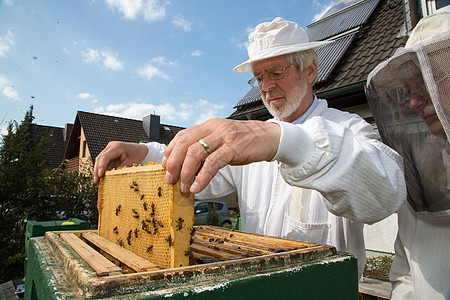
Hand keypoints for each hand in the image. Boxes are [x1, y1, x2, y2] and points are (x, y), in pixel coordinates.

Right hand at [93, 141, 147, 182]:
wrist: (140, 150)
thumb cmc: (137, 154)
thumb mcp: (130, 163)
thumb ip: (121, 169)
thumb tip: (112, 178)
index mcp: (117, 147)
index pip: (105, 156)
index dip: (101, 166)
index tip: (100, 175)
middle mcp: (111, 146)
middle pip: (100, 158)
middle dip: (97, 170)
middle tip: (96, 180)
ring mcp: (110, 149)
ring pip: (100, 160)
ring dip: (98, 170)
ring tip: (97, 180)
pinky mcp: (110, 153)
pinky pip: (104, 161)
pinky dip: (102, 168)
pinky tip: (100, 176)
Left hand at [162, 118, 279, 192]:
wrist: (270, 137)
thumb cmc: (245, 142)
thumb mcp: (222, 141)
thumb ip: (206, 150)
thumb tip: (188, 167)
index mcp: (209, 125)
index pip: (182, 135)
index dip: (170, 151)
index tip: (165, 166)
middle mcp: (214, 128)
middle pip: (185, 143)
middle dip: (174, 163)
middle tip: (170, 179)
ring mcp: (224, 136)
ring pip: (196, 152)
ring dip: (186, 172)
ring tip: (184, 186)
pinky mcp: (235, 147)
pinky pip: (213, 163)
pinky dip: (202, 177)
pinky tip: (198, 186)